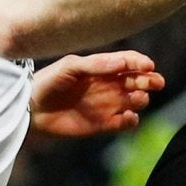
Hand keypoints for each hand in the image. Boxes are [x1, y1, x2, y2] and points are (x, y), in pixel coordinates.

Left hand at [29, 50, 164, 136]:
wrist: (31, 110)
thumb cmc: (48, 83)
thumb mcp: (70, 67)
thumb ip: (96, 64)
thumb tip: (123, 64)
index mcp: (101, 67)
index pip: (128, 62)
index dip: (141, 63)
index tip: (148, 66)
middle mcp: (108, 85)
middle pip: (138, 81)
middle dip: (149, 80)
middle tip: (154, 83)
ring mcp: (107, 104)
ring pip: (136, 100)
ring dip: (141, 98)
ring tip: (135, 98)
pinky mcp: (103, 124)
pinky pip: (126, 122)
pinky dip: (132, 120)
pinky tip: (127, 116)